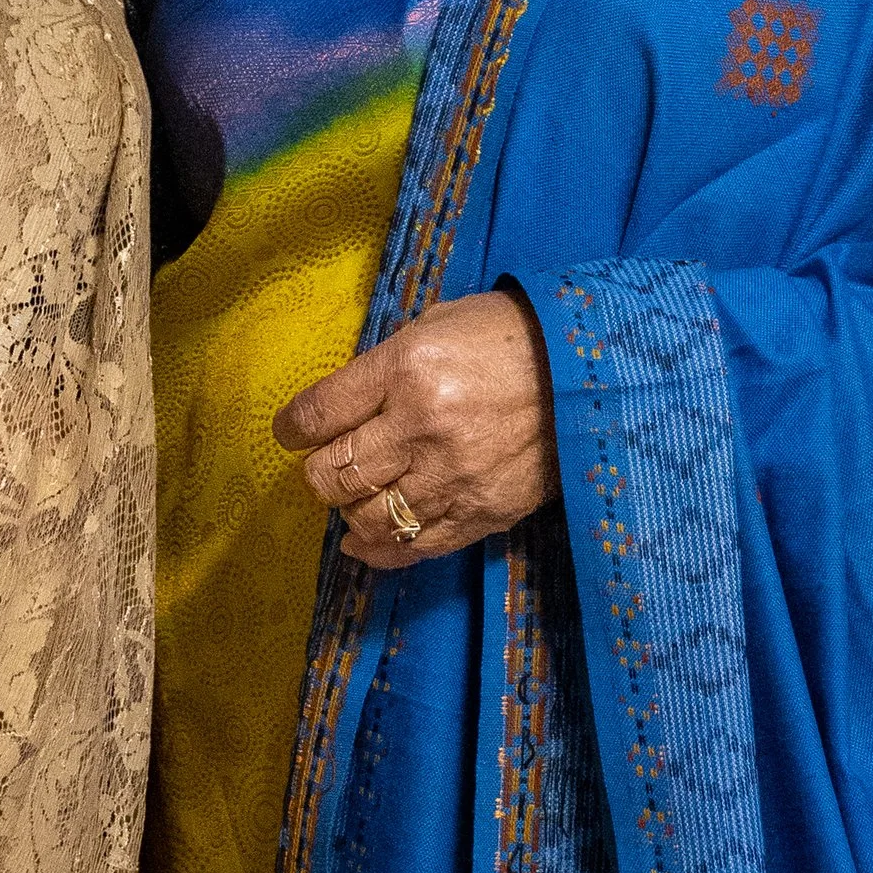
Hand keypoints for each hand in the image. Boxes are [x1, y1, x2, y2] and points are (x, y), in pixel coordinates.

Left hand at [274, 291, 556, 570]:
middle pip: (334, 474)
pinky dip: (377, 549)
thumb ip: (387, 364)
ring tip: (352, 498)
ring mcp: (451, 478)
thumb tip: (342, 403)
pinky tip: (363, 540)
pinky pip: (412, 547)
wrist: (585, 371)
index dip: (292, 427)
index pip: (322, 412)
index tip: (288, 432)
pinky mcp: (478, 514)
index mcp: (407, 367)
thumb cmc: (505, 335)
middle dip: (317, 473)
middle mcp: (421, 427)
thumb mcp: (438, 323)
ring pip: (367, 517)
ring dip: (347, 510)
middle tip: (323, 465)